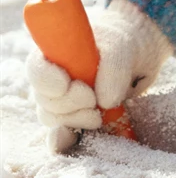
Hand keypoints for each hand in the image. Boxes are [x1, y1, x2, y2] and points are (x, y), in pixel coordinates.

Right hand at [28, 0, 171, 152]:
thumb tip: (104, 101)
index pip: (37, 69)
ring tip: (98, 114)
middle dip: (69, 104)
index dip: (47, 81)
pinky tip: (87, 132)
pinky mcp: (74, 118)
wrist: (135, 54)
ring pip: (55, 119)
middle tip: (92, 99)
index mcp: (55, 53)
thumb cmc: (119, 42)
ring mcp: (61, 101)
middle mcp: (52, 79)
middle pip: (45, 100)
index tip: (66, 85)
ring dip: (75, 120)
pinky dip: (75, 136)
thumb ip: (113, 67)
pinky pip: (66, 134)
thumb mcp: (120, 46)